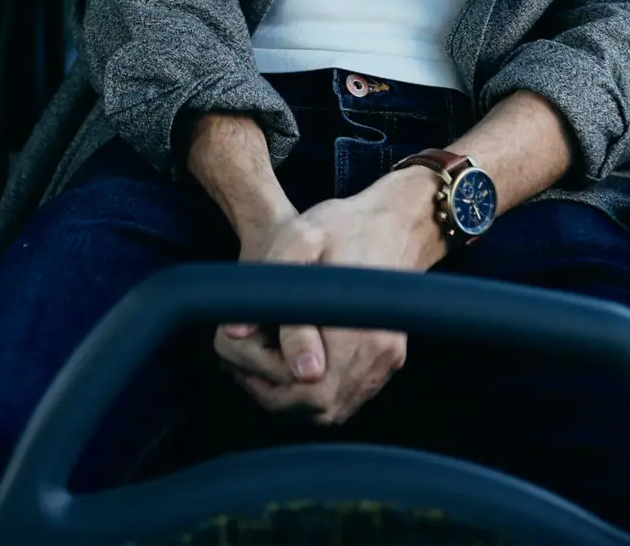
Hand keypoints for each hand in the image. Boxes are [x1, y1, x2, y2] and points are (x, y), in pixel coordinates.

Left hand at [212, 168, 444, 425]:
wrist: (394, 221)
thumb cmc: (342, 227)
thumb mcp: (298, 241)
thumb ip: (270, 288)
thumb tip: (234, 334)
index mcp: (358, 330)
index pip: (310, 394)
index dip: (270, 386)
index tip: (249, 356)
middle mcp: (378, 356)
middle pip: (321, 410)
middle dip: (278, 394)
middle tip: (250, 363)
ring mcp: (386, 361)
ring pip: (335, 409)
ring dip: (297, 396)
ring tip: (270, 359)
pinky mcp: (388, 360)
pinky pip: (350, 395)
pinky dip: (319, 390)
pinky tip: (296, 359)